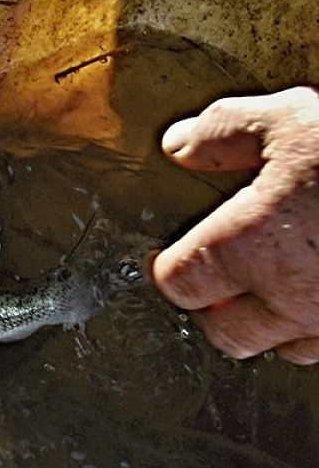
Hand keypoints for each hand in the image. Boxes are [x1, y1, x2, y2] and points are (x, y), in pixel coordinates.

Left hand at [152, 87, 318, 363]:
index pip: (179, 282)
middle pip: (227, 334)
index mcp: (249, 246)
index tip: (181, 254)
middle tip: (228, 279)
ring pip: (289, 350)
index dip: (175, 267)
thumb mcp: (289, 117)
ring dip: (278, 323)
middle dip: (219, 310)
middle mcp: (291, 296)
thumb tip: (181, 144)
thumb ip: (224, 133)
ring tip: (288, 281)